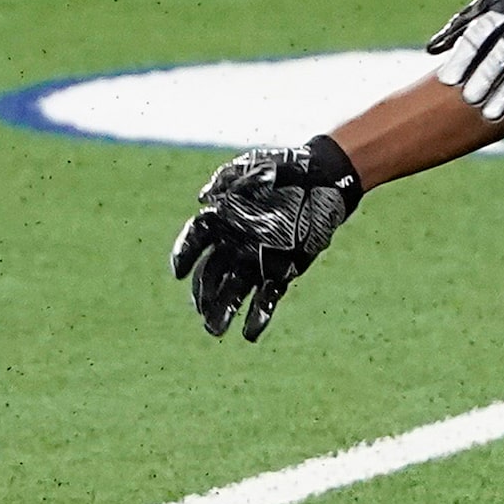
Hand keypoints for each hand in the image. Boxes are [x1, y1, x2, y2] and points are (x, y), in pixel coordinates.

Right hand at [169, 135, 363, 341]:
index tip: (177, 272)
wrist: (326, 179)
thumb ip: (231, 180)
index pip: (195, 239)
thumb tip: (203, 197)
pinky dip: (257, 316)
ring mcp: (256, 260)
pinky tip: (248, 335)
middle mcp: (234, 243)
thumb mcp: (259, 168)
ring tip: (216, 331)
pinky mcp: (281, 272)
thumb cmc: (288, 169)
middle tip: (201, 313)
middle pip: (210, 274)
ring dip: (222, 311)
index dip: (183, 254)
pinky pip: (266, 298)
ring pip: (232, 291)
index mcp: (223, 218)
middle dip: (203, 295)